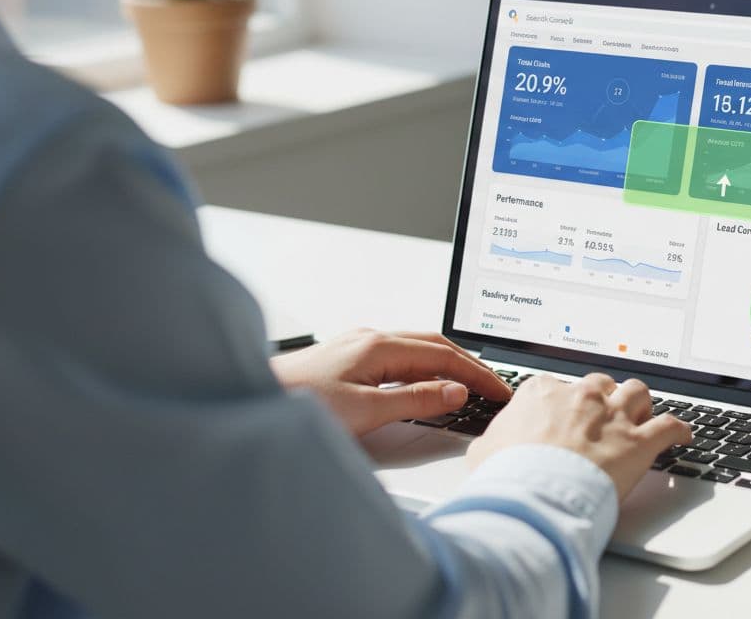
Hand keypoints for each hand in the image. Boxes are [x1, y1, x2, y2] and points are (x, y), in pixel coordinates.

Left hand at [270, 329, 511, 435]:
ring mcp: (357, 347)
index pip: (444, 356)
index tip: (499, 391)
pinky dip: (424, 368)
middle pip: (434, 345)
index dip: (477, 374)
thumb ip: (416, 399)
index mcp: (379, 346)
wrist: (252, 400)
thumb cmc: (296, 403)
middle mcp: (370, 339)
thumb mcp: (365, 410)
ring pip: (417, 349)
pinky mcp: (347, 359)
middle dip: (469, 365)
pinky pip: (399, 357)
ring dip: (447, 365)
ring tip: (469, 385)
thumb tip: (455, 391)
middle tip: (493, 387)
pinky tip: (425, 383)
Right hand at [467, 373, 692, 499]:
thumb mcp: (484, 451)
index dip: (562, 402)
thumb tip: (489, 447)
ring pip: (637, 392)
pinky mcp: (639, 441)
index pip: (557, 386)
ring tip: (640, 415)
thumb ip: (494, 440)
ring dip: (640, 403)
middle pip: (601, 384)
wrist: (535, 494)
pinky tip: (682, 435)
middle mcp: (582, 397)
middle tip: (602, 416)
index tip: (564, 414)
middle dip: (603, 397)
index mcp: (543, 392)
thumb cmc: (508, 474)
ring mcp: (612, 416)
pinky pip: (670, 426)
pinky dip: (679, 429)